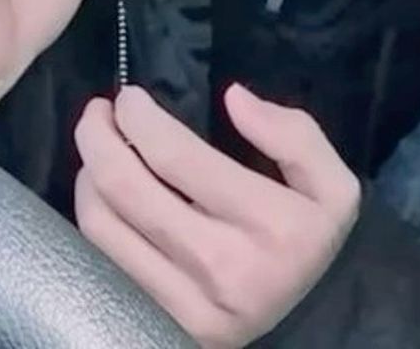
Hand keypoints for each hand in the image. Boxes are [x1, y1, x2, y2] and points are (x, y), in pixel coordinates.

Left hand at [74, 84, 360, 348]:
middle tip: (98, 111)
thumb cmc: (306, 236)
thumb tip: (234, 98)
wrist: (306, 317)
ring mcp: (184, 304)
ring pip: (103, 224)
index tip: (130, 97)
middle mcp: (222, 267)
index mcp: (270, 224)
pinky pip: (100, 261)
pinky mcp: (158, 322)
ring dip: (88, 173)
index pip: (178, 156)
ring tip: (98, 146)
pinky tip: (101, 192)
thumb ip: (293, 134)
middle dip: (98, 136)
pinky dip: (91, 215)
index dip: (141, 118)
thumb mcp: (331, 184)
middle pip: (127, 188)